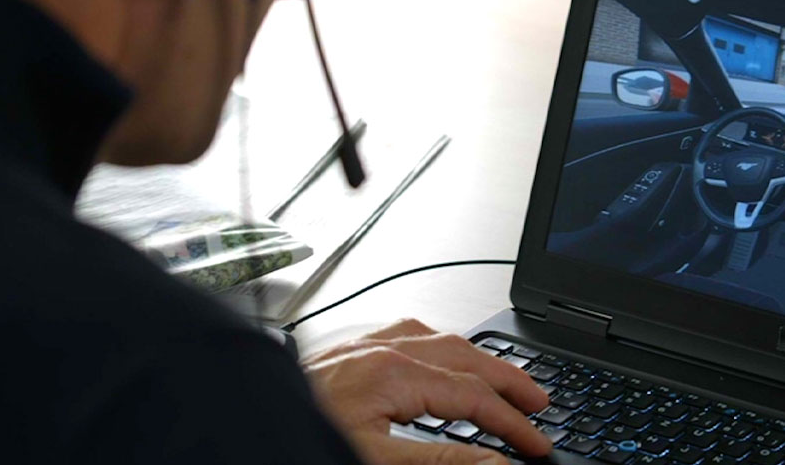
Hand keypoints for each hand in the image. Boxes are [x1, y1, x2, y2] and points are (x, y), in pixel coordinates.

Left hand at [303, 319, 551, 464]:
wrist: (243, 424)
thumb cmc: (299, 438)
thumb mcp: (378, 461)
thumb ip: (443, 459)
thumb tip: (497, 463)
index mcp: (392, 372)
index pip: (473, 395)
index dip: (512, 422)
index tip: (537, 444)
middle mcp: (380, 349)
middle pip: (465, 356)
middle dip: (508, 380)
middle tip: (541, 403)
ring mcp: (362, 345)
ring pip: (439, 339)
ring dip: (478, 359)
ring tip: (505, 378)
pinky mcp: (346, 351)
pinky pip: (407, 334)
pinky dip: (439, 346)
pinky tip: (442, 355)